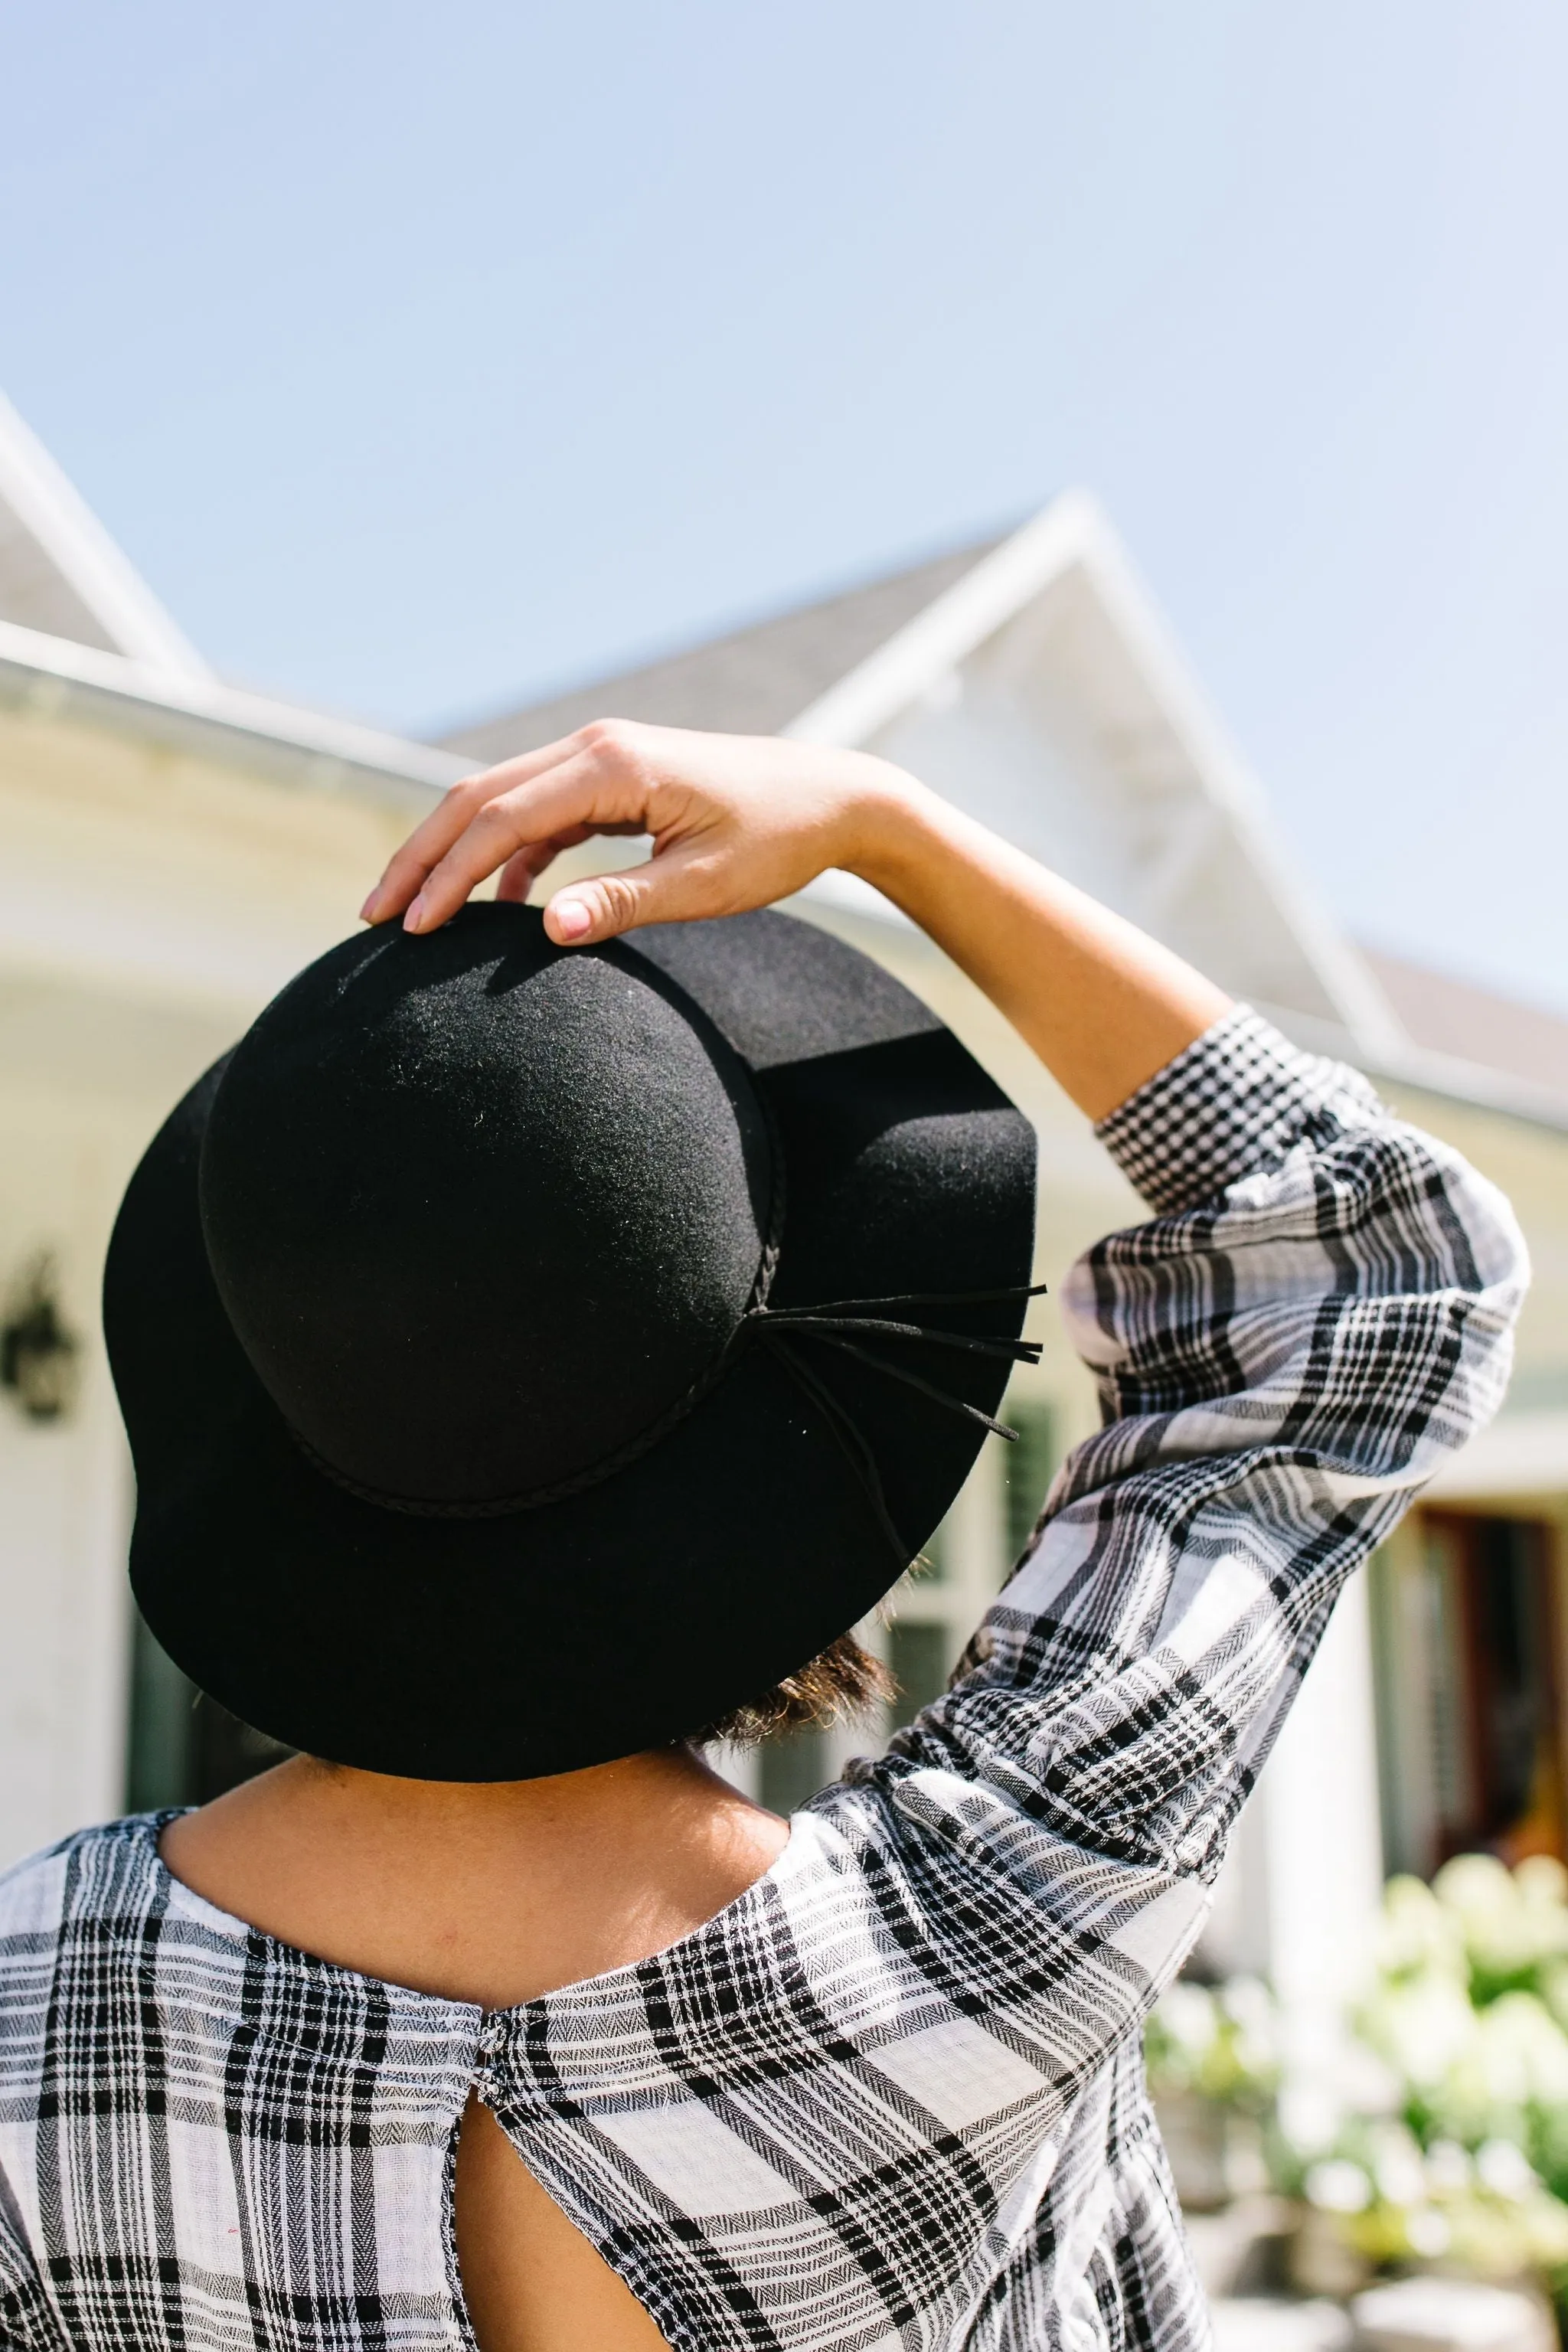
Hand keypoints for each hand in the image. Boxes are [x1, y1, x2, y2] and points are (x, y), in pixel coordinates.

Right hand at [360, 721, 912, 945]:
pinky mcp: (611, 781)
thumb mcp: (705, 885)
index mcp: (611, 766)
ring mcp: (600, 760)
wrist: (833, 797)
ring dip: (452, 853)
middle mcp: (594, 749)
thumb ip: (624, 903)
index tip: (410, 930)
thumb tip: (546, 930)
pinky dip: (504, 856)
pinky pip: (537, 815)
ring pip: (499, 801)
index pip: (501, 820)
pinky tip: (491, 908)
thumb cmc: (779, 841)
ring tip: (412, 914)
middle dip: (422, 857)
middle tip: (374, 918)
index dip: (447, 876)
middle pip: (477, 798)